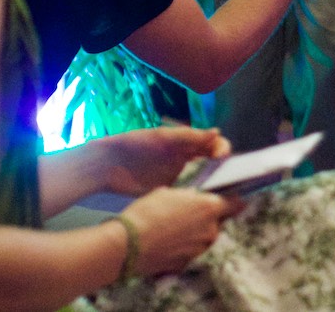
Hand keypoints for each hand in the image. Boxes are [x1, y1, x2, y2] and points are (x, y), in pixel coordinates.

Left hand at [98, 126, 230, 195]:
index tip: (223, 160)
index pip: (213, 144)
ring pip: (203, 179)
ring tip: (217, 193)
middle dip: (223, 169)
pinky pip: (189, 193)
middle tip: (227, 180)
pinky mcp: (169, 190)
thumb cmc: (136, 145)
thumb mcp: (163, 137)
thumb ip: (189, 136)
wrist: (107, 165)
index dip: (222, 149)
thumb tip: (217, 132)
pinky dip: (197, 196)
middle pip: (212, 162)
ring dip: (212, 184)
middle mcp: (186, 158)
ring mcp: (178, 175)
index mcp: (187, 142)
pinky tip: (201, 202)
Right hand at [118, 187, 238, 276]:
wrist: (127, 244)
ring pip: (203, 238)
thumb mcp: (169, 193)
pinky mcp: (186, 264)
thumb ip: (188, 196)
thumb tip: (193, 198)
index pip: (235, 204)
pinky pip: (189, 252)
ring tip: (172, 229)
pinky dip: (182, 248)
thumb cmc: (147, 212)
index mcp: (209, 208)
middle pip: (217, 222)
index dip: (232, 202)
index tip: (228, 201)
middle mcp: (210, 230)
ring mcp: (199, 249)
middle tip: (187, 214)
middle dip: (207, 218)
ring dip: (194, 234)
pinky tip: (165, 243)